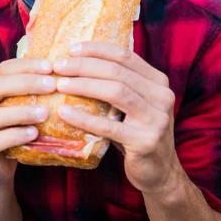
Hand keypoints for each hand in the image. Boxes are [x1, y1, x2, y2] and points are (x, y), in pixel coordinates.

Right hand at [0, 58, 55, 184]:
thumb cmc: (16, 134)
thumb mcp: (24, 111)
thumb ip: (34, 94)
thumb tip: (66, 74)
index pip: (3, 70)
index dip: (26, 65)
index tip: (51, 66)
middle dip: (25, 84)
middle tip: (51, 85)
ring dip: (20, 112)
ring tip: (45, 113)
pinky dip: (14, 136)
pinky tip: (33, 134)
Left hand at [53, 42, 179, 194]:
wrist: (159, 171)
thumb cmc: (137, 133)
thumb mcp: (134, 104)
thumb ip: (119, 83)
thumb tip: (79, 60)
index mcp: (158, 81)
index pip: (125, 56)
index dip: (96, 49)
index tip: (71, 49)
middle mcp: (162, 96)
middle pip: (117, 71)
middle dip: (84, 66)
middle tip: (58, 66)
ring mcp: (156, 119)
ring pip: (116, 92)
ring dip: (83, 85)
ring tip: (60, 84)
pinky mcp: (145, 141)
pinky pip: (108, 127)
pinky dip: (84, 118)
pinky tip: (64, 112)